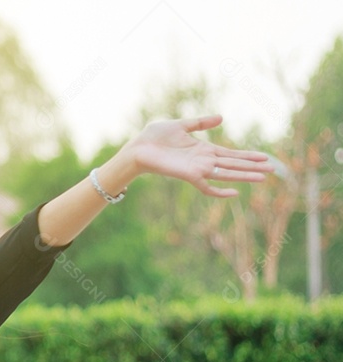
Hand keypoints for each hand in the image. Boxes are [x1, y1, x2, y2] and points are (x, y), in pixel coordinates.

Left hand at [125, 114, 274, 197]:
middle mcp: (204, 161)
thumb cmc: (155, 137)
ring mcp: (198, 169)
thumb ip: (200, 122)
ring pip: (227, 174)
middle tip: (274, 169)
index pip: (231, 154)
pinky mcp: (189, 176)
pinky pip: (207, 187)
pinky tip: (234, 193)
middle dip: (253, 167)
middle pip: (234, 164)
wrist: (137, 148)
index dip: (248, 156)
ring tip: (264, 177)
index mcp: (204, 149)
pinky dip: (219, 190)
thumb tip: (221, 117)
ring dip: (245, 175)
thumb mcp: (181, 125)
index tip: (265, 157)